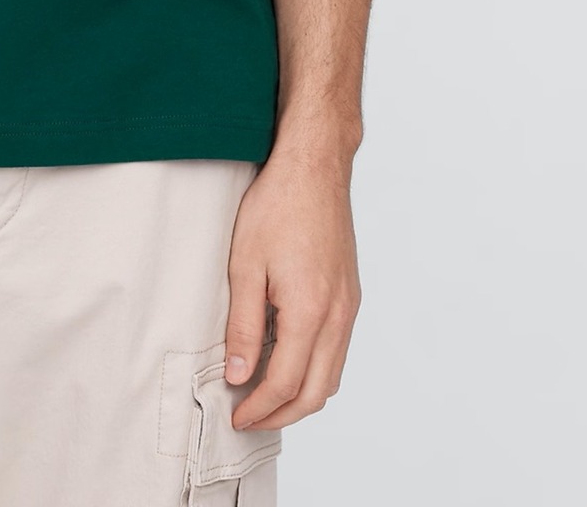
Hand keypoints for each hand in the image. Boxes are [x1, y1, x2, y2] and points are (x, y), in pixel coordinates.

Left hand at [223, 145, 361, 430]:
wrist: (314, 167)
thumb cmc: (277, 206)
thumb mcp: (245, 266)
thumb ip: (242, 327)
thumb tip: (238, 376)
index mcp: (310, 311)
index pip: (285, 383)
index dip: (259, 408)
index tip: (235, 416)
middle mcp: (338, 316)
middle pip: (316, 392)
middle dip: (281, 414)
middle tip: (249, 418)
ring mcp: (349, 306)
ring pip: (331, 375)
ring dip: (301, 396)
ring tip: (265, 397)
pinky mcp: (351, 295)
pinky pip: (338, 350)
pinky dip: (314, 370)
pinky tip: (288, 361)